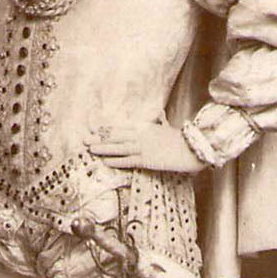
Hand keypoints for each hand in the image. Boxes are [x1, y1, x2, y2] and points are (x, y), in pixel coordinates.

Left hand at [84, 122, 203, 172]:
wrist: (192, 148)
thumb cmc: (181, 139)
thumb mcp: (167, 128)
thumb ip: (159, 122)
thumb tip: (159, 115)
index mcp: (145, 126)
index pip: (121, 126)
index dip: (106, 128)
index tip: (95, 129)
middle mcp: (141, 135)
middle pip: (116, 136)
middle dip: (99, 137)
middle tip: (84, 139)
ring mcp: (143, 147)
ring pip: (118, 148)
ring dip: (103, 148)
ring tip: (90, 149)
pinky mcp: (147, 160)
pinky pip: (128, 160)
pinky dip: (116, 161)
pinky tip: (106, 162)